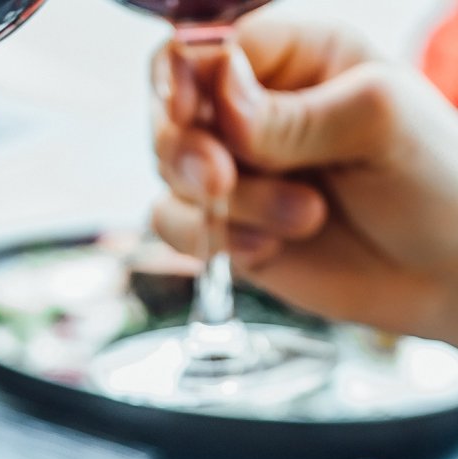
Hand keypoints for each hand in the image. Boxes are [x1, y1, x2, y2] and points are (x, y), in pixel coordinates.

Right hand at [151, 18, 457, 343]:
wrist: (443, 270)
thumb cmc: (434, 178)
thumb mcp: (377, 123)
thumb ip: (294, 113)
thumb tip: (219, 100)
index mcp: (296, 57)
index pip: (208, 47)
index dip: (182, 77)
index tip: (186, 110)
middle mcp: (254, 110)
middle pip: (169, 112)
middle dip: (188, 151)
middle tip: (222, 180)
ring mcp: (236, 171)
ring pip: (172, 176)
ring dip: (228, 206)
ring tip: (303, 218)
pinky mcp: (224, 227)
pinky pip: (176, 227)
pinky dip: (214, 241)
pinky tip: (269, 247)